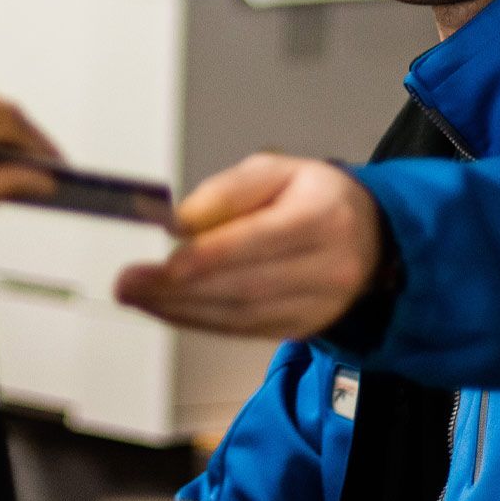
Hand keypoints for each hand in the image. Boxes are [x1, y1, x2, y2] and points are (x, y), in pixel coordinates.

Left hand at [113, 154, 382, 338]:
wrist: (370, 240)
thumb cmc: (313, 198)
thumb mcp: (275, 171)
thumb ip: (227, 192)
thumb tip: (180, 223)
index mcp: (323, 218)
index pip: (261, 241)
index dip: (210, 257)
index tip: (165, 264)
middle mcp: (327, 268)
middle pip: (246, 286)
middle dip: (180, 289)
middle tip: (129, 283)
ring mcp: (318, 306)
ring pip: (240, 315)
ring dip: (180, 309)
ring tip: (136, 295)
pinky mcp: (301, 328)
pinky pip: (241, 329)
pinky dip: (198, 321)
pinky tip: (164, 308)